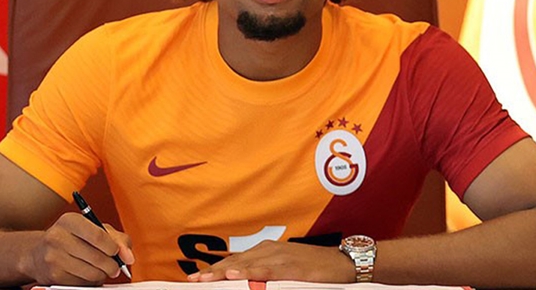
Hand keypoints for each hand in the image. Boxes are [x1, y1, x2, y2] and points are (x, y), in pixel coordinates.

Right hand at [21, 212, 134, 284]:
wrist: (38, 254)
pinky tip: (87, 273)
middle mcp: (58, 237)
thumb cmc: (72, 238)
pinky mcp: (53, 276)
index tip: (117, 252)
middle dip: (112, 265)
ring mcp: (53, 258)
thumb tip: (129, 257)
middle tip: (114, 267)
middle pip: (97, 257)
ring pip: (92, 273)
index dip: (113, 248)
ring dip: (102, 275)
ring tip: (101, 270)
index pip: (99, 236)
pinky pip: (82, 283)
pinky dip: (91, 281)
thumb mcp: (93, 229)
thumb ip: (117, 239)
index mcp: (70, 220)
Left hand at [187, 240, 352, 282]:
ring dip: (224, 273)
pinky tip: (236, 277)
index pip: (235, 261)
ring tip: (205, 279)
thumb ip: (266, 275)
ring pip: (246, 265)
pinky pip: (266, 271)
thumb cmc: (314, 268)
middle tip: (193, 280)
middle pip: (235, 262)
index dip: (214, 269)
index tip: (195, 277)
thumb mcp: (286, 270)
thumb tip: (248, 284)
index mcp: (266, 251)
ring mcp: (279, 257)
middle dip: (213, 272)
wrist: (342, 263)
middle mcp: (269, 251)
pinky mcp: (290, 267)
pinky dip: (250, 273)